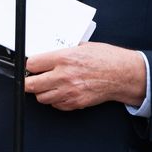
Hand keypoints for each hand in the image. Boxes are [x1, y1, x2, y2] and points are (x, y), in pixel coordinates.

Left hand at [24, 43, 146, 110]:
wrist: (123, 75)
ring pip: (41, 97)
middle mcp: (64, 76)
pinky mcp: (76, 102)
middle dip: (28, 82)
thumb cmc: (107, 59)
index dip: (29, 66)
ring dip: (42, 92)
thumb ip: (63, 51)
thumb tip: (49, 54)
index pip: (32, 64)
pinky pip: (56, 105)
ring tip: (48, 86)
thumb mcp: (82, 46)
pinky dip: (55, 100)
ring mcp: (69, 91)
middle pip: (31, 84)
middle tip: (30, 79)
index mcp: (64, 58)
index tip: (31, 66)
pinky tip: (60, 92)